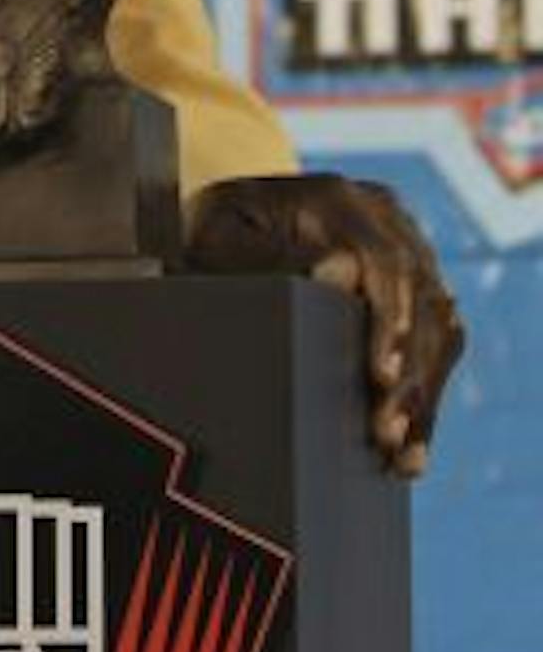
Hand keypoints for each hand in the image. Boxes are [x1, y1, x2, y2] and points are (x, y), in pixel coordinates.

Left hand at [184, 173, 464, 475]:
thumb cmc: (210, 238)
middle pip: (422, 300)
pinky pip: (439, 343)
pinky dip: (426, 397)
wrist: (221, 234)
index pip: (385, 261)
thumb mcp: (216, 243)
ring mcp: (406, 249)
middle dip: (409, 374)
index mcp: (339, 197)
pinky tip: (410, 447)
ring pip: (440, 329)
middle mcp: (384, 217)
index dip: (391, 322)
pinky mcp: (413, 287)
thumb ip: (267, 256)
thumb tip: (342, 275)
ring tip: (398, 453)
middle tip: (385, 434)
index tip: (381, 378)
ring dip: (423, 396)